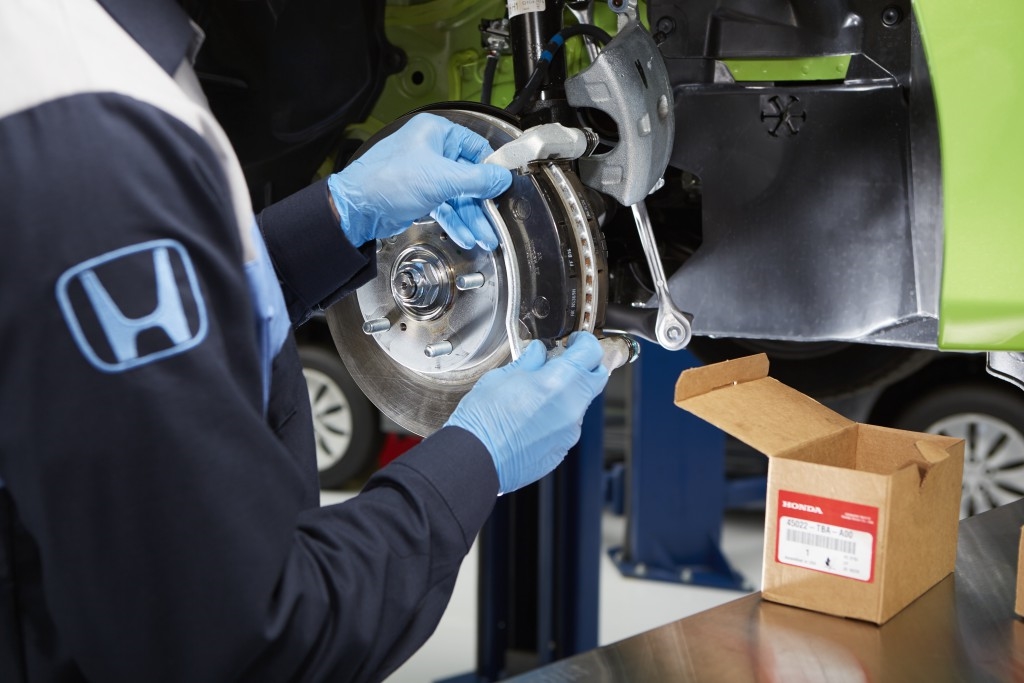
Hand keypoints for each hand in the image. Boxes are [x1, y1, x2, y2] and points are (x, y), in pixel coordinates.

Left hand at [327, 113, 512, 249]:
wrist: (358, 208)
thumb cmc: (389, 181)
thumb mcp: (441, 179)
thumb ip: (476, 180)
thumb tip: (501, 178)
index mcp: (435, 133)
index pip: (475, 147)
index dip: (490, 168)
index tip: (502, 186)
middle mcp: (431, 150)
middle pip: (467, 177)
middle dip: (480, 203)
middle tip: (494, 221)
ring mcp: (424, 174)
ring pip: (456, 196)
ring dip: (470, 218)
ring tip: (484, 237)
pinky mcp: (419, 195)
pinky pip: (444, 207)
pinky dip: (455, 221)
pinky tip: (466, 236)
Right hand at [445, 333, 608, 494]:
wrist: (475, 459)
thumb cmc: (484, 420)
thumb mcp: (502, 377)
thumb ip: (528, 362)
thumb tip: (538, 354)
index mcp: (559, 381)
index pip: (591, 352)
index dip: (584, 342)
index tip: (575, 342)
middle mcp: (572, 407)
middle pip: (596, 378)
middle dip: (585, 367)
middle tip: (564, 362)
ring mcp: (569, 431)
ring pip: (580, 404)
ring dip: (567, 394)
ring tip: (536, 395)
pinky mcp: (561, 449)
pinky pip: (567, 426)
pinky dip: (556, 417)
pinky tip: (531, 418)